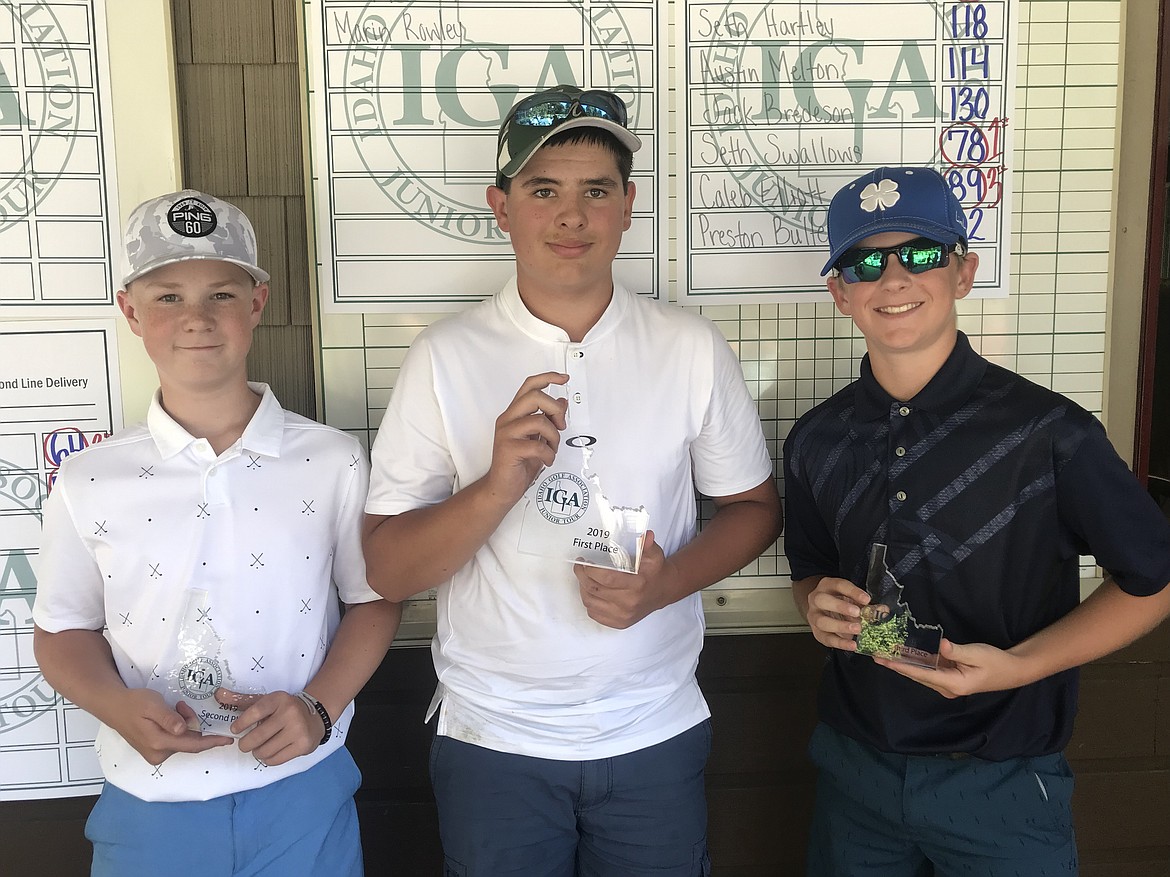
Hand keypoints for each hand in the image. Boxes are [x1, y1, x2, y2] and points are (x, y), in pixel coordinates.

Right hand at [110, 688, 232, 765]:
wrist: (114, 707)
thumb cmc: (134, 703)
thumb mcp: (153, 705)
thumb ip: (168, 718)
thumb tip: (183, 729)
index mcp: (158, 743)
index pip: (192, 745)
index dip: (212, 742)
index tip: (228, 739)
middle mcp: (158, 753)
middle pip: (190, 741)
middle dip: (194, 724)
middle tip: (181, 706)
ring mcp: (156, 754)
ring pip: (184, 740)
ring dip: (185, 724)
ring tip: (173, 708)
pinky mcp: (155, 750)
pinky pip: (176, 740)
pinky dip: (179, 728)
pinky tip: (171, 716)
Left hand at [215, 688, 324, 766]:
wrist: (315, 716)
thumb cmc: (284, 709)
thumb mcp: (266, 701)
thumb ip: (242, 700)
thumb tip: (218, 694)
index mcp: (279, 699)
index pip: (254, 712)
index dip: (241, 724)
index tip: (235, 730)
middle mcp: (290, 713)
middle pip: (257, 737)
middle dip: (246, 744)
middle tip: (246, 743)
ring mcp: (298, 730)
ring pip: (264, 751)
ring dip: (257, 752)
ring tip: (260, 747)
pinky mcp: (303, 745)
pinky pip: (275, 760)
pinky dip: (267, 759)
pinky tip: (270, 751)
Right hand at [484, 372, 568, 506]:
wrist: (501, 487)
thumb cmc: (518, 463)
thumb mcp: (539, 438)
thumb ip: (548, 419)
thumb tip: (562, 402)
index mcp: (514, 414)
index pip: (529, 386)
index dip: (548, 378)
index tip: (564, 379)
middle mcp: (508, 419)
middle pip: (535, 396)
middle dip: (555, 410)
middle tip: (560, 426)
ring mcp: (506, 433)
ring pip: (539, 420)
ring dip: (554, 437)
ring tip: (551, 449)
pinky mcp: (509, 449)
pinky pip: (538, 445)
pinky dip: (549, 454)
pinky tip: (546, 460)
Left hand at [575, 531, 675, 628]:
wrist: (663, 591)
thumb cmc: (655, 571)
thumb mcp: (654, 554)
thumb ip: (646, 544)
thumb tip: (644, 534)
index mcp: (637, 584)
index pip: (607, 578)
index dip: (591, 570)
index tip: (585, 562)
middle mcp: (629, 603)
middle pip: (595, 590)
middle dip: (582, 576)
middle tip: (579, 566)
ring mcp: (623, 615)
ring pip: (591, 603)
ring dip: (582, 588)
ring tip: (583, 577)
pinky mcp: (619, 623)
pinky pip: (594, 614)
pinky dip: (589, 601)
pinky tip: (591, 591)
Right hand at [804, 576, 869, 651]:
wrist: (823, 610)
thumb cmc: (840, 602)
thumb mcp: (851, 599)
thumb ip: (865, 605)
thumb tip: (883, 610)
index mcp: (827, 586)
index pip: (838, 585)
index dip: (852, 592)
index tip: (866, 599)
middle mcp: (817, 600)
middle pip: (823, 600)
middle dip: (840, 607)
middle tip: (857, 613)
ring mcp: (814, 616)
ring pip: (822, 621)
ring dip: (840, 626)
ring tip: (857, 630)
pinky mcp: (817, 632)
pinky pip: (826, 638)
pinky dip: (840, 643)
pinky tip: (852, 644)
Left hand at [873, 639, 1027, 698]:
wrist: (1012, 670)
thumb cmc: (996, 662)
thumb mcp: (977, 653)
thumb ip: (956, 651)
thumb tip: (940, 645)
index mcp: (953, 684)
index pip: (921, 674)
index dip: (901, 667)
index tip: (884, 661)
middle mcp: (947, 688)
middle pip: (917, 676)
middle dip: (896, 665)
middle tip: (876, 655)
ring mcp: (948, 685)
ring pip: (921, 674)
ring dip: (904, 664)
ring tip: (884, 654)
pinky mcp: (950, 678)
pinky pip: (929, 671)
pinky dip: (916, 663)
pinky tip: (904, 654)